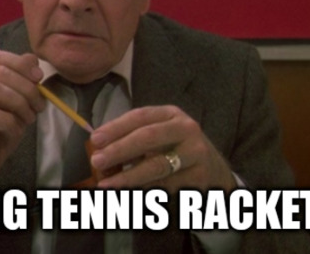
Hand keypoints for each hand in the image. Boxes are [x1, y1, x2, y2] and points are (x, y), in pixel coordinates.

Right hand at [0, 51, 45, 187]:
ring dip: (18, 103)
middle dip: (26, 87)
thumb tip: (33, 60)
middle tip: (38, 106)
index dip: (21, 64)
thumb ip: (23, 84)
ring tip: (28, 119)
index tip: (39, 78)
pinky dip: (9, 121)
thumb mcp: (17, 107)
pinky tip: (14, 130)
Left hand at [89, 105, 236, 191]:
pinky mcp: (197, 178)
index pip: (140, 116)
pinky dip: (143, 191)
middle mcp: (186, 130)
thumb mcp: (160, 135)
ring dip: (128, 176)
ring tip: (106, 184)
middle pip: (148, 137)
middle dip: (119, 150)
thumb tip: (99, 148)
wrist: (214, 171)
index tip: (95, 139)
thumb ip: (133, 138)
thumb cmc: (176, 149)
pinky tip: (127, 195)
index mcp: (172, 114)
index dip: (116, 127)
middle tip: (97, 161)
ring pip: (156, 166)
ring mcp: (194, 154)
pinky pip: (164, 186)